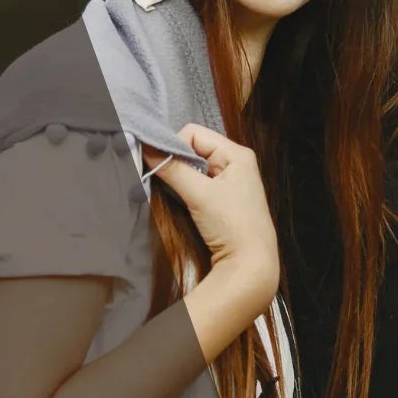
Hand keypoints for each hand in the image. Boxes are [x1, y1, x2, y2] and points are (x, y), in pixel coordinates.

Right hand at [149, 124, 278, 338]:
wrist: (251, 264)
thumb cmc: (231, 225)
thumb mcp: (199, 194)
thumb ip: (172, 169)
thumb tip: (146, 148)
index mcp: (237, 153)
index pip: (194, 133)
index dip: (173, 145)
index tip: (161, 166)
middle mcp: (236, 162)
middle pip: (194, 148)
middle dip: (176, 162)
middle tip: (164, 180)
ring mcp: (231, 181)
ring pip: (194, 166)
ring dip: (180, 176)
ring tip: (176, 193)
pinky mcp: (225, 198)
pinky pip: (199, 182)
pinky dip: (187, 188)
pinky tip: (184, 201)